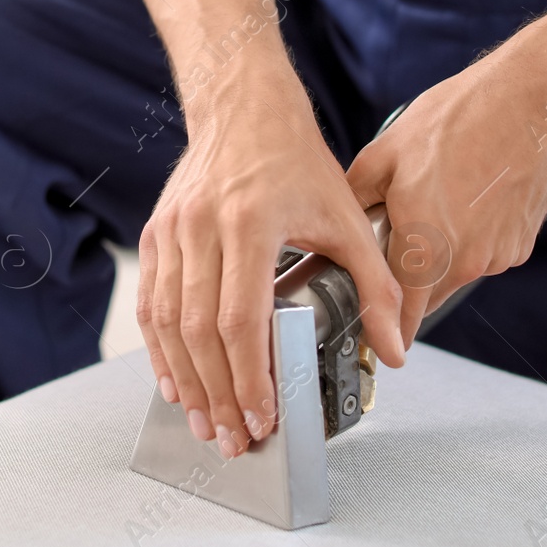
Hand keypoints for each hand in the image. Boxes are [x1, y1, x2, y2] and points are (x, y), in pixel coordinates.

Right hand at [136, 80, 404, 456]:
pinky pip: (151, 305)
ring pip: (167, 324)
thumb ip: (376, 286)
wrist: (244, 109)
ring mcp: (173, 231)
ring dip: (184, 380)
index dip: (248, 377)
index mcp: (251, 223)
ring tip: (203, 422)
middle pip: (199, 332)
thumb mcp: (348, 218)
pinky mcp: (156, 235)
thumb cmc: (296, 161)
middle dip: (216, 395)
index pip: (240, 319)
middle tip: (231, 438)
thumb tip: (395, 347)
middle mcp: (203, 227)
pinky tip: (176, 381)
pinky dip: (160, 350)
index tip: (262, 417)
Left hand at [346, 39, 546, 346]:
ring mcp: (496, 256)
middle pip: (426, 295)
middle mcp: (464, 262)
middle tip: (397, 234)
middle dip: (408, 278)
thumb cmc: (460, 120)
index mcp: (424, 245)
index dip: (384, 330)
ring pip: (455, 274)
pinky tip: (467, 198)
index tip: (373, 333)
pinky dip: (470, 239)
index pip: (401, 317)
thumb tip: (338, 224)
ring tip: (438, 201)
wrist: (530, 102)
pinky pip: (483, 256)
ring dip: (441, 255)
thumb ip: (356, 200)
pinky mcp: (520, 245)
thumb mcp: (385, 154)